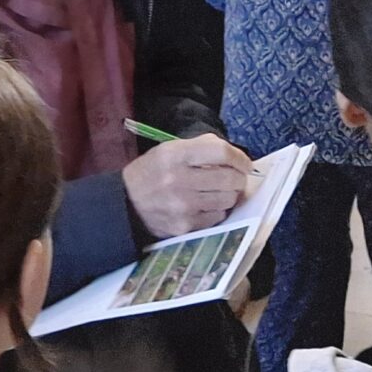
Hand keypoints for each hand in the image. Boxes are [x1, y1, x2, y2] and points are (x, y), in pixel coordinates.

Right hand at [122, 136, 252, 239]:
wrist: (125, 204)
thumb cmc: (151, 173)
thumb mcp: (168, 150)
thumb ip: (200, 146)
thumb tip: (233, 154)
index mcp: (175, 155)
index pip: (221, 152)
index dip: (239, 157)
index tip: (245, 163)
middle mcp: (179, 180)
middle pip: (230, 178)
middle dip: (238, 178)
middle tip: (235, 178)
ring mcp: (183, 206)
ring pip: (227, 200)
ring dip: (229, 195)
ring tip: (219, 191)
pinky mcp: (185, 226)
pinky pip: (217, 217)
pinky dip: (217, 210)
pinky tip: (207, 205)